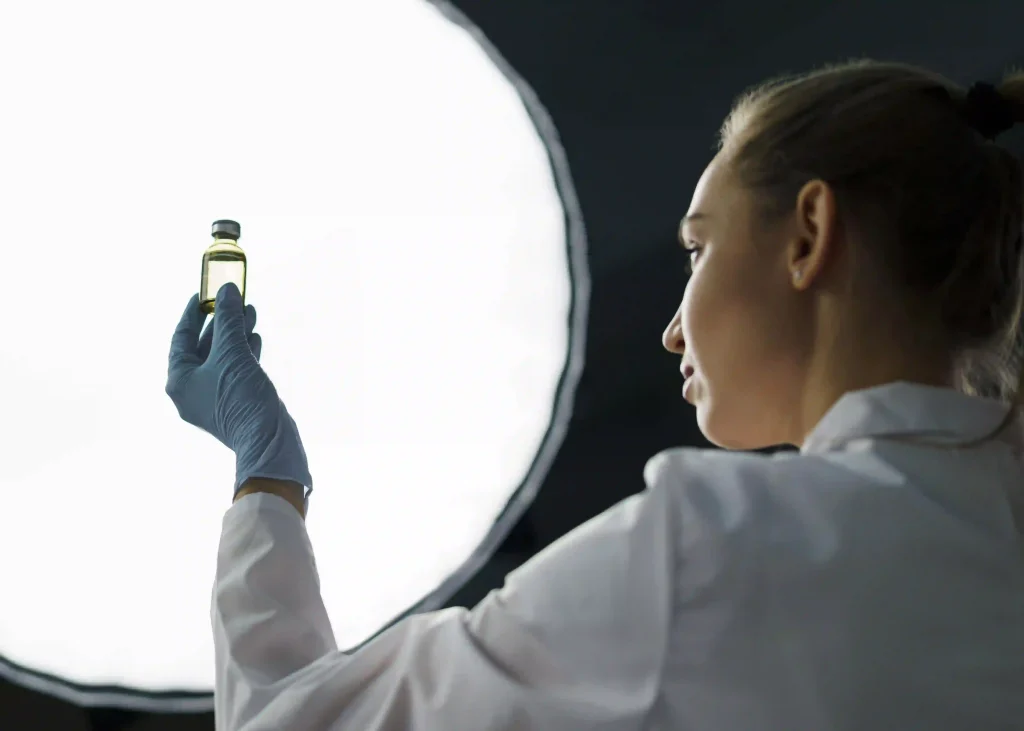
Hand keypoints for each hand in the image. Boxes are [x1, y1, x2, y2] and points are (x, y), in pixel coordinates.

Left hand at [166, 283, 312, 497]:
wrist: (268, 441)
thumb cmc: (242, 400)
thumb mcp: (232, 353)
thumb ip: (227, 320)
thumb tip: (226, 291)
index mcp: (179, 380)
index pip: (181, 337)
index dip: (193, 312)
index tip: (204, 293)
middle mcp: (192, 389)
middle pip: (203, 346)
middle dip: (222, 321)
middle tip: (235, 299)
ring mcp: (213, 397)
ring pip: (223, 357)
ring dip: (236, 333)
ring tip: (251, 312)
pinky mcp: (234, 402)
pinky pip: (235, 370)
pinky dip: (244, 352)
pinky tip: (256, 337)